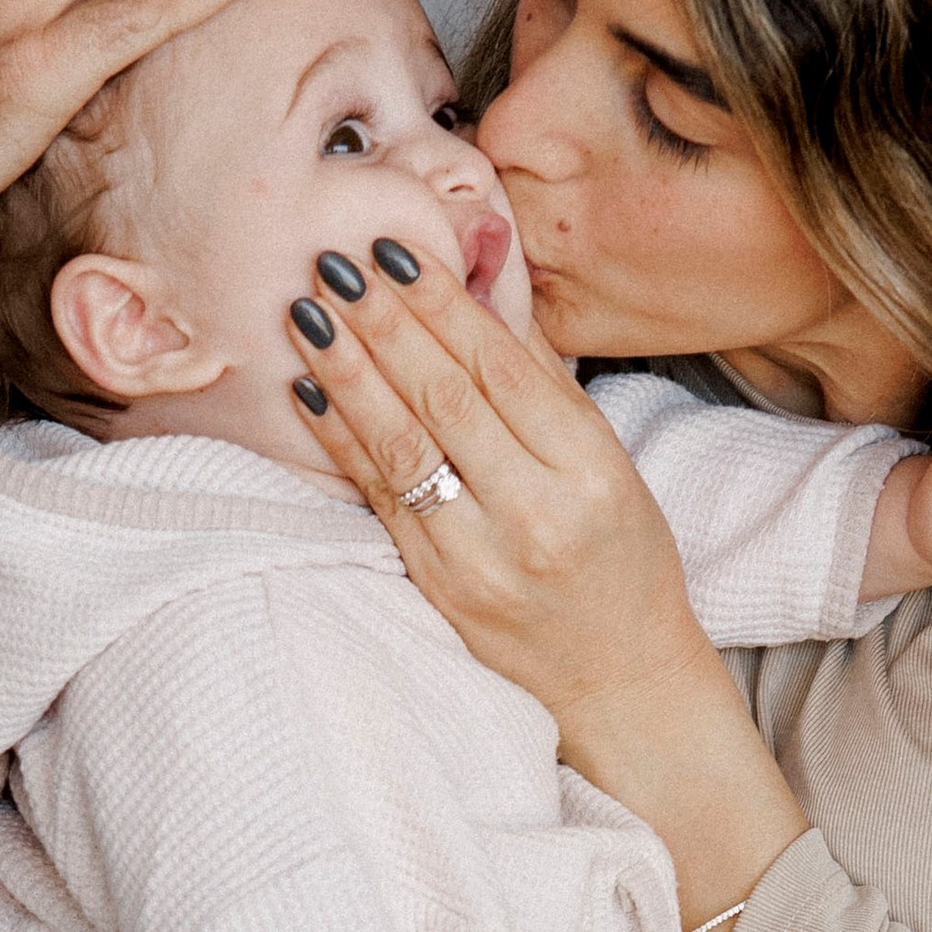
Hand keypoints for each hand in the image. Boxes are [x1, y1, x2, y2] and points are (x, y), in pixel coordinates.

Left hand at [279, 239, 709, 738]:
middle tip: (335, 262)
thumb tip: (482, 292)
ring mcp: (481, 559)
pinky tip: (310, 391)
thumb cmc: (621, 561)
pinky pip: (380, 500)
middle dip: (385, 324)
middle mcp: (537, 515)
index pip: (504, 371)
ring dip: (349, 373)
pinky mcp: (439, 589)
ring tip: (309, 312)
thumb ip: (545, 387)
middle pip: (447, 400)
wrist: (621, 681)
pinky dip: (341, 441)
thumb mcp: (610, 467)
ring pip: (403, 447)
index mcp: (592, 472)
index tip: (397, 251)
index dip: (444, 306)